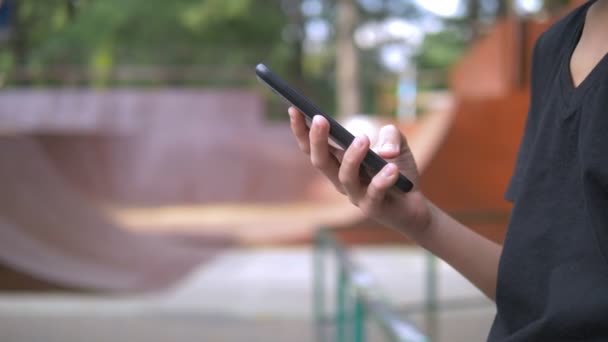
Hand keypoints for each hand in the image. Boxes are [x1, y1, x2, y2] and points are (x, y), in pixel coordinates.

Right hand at [288, 107, 431, 238]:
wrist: (413, 205)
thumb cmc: (398, 171)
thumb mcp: (396, 144)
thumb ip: (390, 135)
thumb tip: (384, 151)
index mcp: (338, 163)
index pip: (313, 147)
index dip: (301, 130)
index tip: (294, 109)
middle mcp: (341, 180)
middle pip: (321, 161)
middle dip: (318, 140)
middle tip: (321, 120)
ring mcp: (355, 195)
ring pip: (345, 176)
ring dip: (352, 157)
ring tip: (363, 139)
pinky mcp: (373, 208)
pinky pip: (374, 193)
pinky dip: (382, 179)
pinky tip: (392, 168)